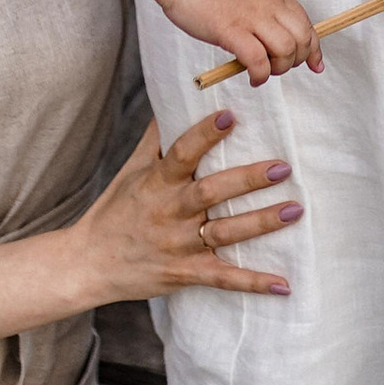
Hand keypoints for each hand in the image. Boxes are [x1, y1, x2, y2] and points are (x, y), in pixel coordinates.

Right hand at [69, 114, 299, 308]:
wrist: (88, 263)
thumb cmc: (114, 211)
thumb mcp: (131, 170)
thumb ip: (156, 138)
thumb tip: (175, 99)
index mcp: (156, 183)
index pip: (182, 154)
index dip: (205, 134)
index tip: (231, 115)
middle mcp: (169, 213)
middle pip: (211, 193)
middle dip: (247, 179)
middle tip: (283, 167)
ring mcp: (179, 246)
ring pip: (225, 233)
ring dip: (261, 223)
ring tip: (294, 210)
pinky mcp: (185, 273)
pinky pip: (223, 279)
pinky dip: (254, 283)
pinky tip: (284, 285)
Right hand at [166, 0, 321, 86]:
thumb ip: (266, 10)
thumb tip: (275, 40)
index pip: (306, 24)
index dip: (313, 49)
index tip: (314, 64)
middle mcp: (268, 3)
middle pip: (302, 39)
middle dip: (296, 61)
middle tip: (277, 67)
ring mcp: (250, 16)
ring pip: (285, 51)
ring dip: (278, 69)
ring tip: (262, 72)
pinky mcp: (230, 29)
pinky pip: (258, 60)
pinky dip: (260, 76)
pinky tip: (252, 78)